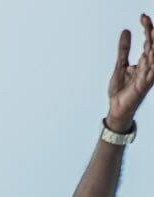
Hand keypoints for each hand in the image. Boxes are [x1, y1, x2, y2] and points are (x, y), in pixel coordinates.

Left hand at [107, 13, 153, 131]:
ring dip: (153, 44)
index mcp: (145, 61)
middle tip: (145, 19)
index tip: (142, 17)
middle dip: (151, 32)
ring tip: (151, 31)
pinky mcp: (143, 85)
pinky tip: (149, 53)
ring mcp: (147, 75)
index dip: (147, 29)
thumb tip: (126, 31)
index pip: (149, 41)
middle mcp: (149, 67)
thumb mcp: (120, 65)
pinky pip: (149, 72)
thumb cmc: (121, 89)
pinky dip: (150, 62)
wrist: (116, 108)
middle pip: (153, 46)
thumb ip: (124, 49)